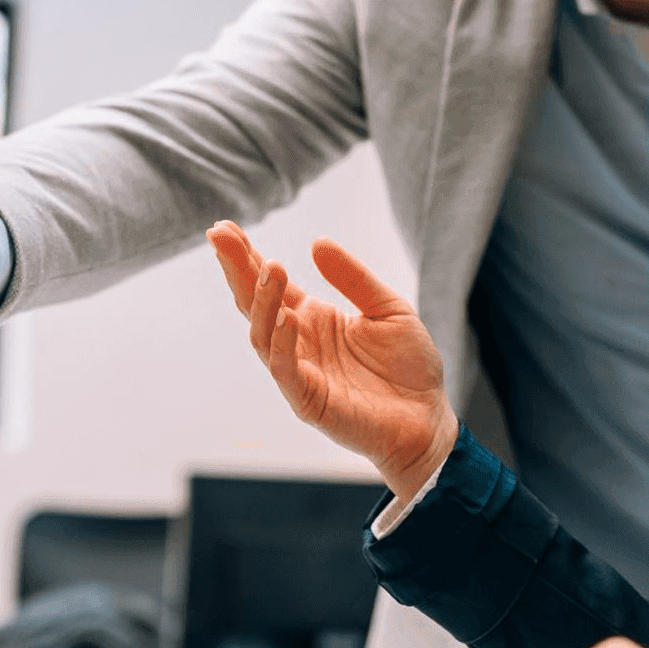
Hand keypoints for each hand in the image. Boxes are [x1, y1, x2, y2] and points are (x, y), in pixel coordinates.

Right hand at [205, 222, 454, 497]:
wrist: (429, 419)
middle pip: (254, 303)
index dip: (246, 256)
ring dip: (263, 301)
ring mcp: (299, 372)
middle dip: (236, 269)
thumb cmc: (409, 367)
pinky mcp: (308, 401)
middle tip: (219, 235)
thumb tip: (316, 242)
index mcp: (313, 318)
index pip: (271, 284)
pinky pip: (286, 371)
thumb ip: (354, 278)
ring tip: (273, 267)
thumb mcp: (388, 308)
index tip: (224, 228)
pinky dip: (282, 344)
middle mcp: (298, 342)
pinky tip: (286, 318)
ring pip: (263, 335)